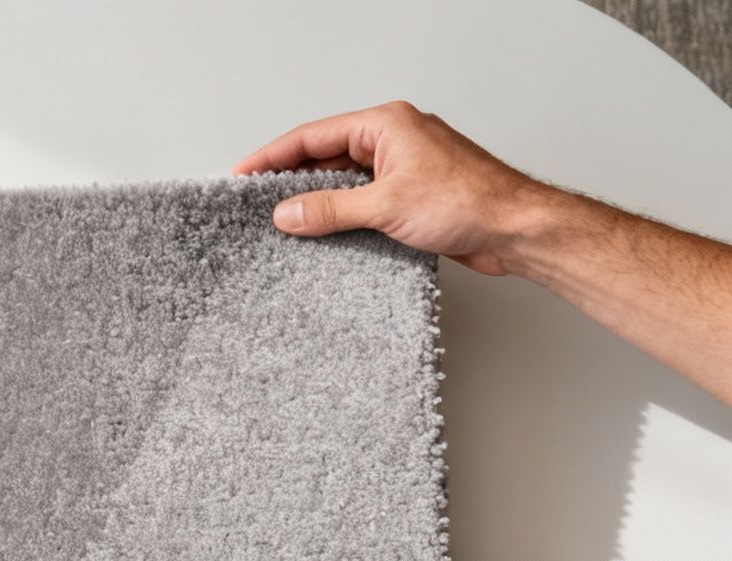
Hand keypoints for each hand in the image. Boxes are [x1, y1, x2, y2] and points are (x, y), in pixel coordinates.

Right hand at [234, 100, 550, 275]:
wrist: (517, 230)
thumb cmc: (470, 201)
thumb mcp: (385, 205)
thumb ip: (329, 209)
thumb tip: (286, 213)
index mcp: (386, 125)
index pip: (313, 136)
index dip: (272, 155)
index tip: (242, 174)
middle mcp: (393, 141)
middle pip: (325, 156)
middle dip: (289, 179)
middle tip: (254, 203)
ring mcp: (402, 168)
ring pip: (343, 182)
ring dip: (315, 201)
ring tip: (282, 223)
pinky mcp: (410, 196)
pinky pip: (361, 201)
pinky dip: (339, 216)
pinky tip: (322, 234)